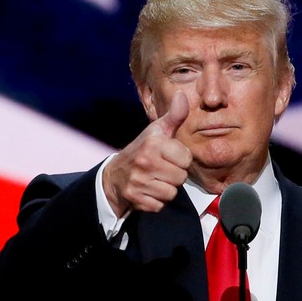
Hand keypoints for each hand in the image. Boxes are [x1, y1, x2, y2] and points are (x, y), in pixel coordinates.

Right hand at [103, 91, 191, 215]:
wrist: (115, 175)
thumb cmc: (143, 151)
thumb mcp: (157, 131)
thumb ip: (174, 116)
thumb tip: (182, 94)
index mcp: (153, 143)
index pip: (186, 159)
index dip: (180, 159)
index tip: (168, 156)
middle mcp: (145, 161)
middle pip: (181, 177)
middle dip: (174, 175)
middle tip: (161, 169)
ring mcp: (138, 180)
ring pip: (172, 193)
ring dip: (166, 189)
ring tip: (154, 179)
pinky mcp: (135, 198)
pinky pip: (160, 205)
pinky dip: (155, 201)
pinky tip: (147, 190)